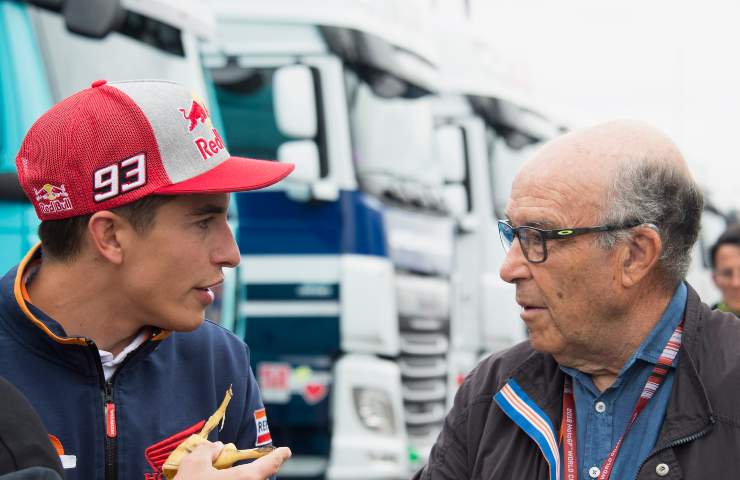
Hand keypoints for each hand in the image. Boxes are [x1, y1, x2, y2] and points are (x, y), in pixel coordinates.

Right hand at [174, 441, 290, 479]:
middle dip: (255, 472)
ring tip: (225, 474)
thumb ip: (207, 451)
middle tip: (247, 465)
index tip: (286, 451)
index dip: (277, 457)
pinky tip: (216, 479)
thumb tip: (216, 448)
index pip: (266, 466)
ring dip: (242, 479)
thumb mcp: (194, 464)